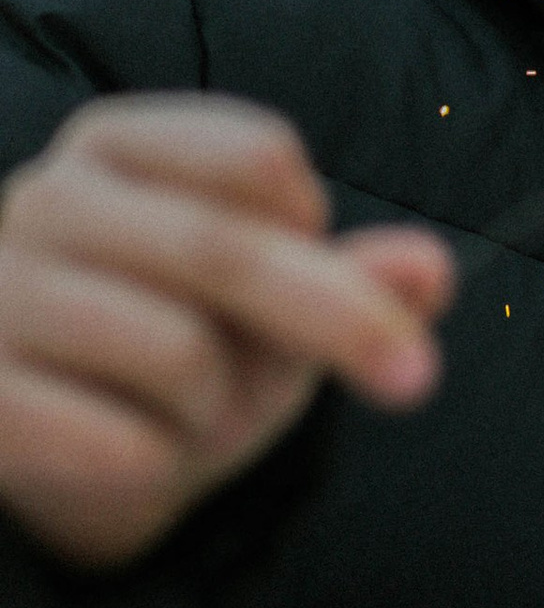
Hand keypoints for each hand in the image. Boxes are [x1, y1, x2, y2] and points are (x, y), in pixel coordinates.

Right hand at [0, 93, 452, 568]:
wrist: (63, 454)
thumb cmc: (178, 357)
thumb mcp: (278, 315)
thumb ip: (356, 285)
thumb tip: (432, 270)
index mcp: (117, 146)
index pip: (258, 158)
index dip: (317, 231)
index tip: (318, 266)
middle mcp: (47, 198)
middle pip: (228, 248)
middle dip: (341, 322)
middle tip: (415, 380)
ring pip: (177, 352)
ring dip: (217, 405)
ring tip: (184, 412)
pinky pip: (118, 440)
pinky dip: (159, 460)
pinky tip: (137, 455)